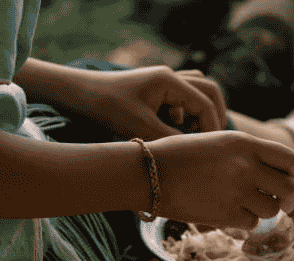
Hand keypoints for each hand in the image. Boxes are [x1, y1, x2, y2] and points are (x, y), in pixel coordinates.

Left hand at [89, 66, 227, 139]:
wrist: (78, 94)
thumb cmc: (106, 108)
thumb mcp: (141, 129)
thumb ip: (172, 140)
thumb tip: (196, 152)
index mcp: (169, 80)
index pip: (205, 103)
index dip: (212, 127)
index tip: (210, 149)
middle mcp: (170, 76)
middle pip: (210, 90)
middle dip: (215, 115)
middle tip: (213, 139)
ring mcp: (163, 79)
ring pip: (199, 89)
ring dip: (203, 110)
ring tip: (198, 132)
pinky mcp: (155, 87)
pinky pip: (184, 93)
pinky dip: (188, 109)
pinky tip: (176, 125)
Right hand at [147, 130, 293, 228]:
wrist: (148, 173)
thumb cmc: (179, 155)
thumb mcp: (218, 140)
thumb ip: (247, 153)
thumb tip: (273, 172)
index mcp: (245, 143)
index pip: (289, 159)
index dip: (292, 173)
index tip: (287, 180)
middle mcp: (246, 166)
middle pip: (287, 187)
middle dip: (289, 199)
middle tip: (285, 205)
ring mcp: (237, 191)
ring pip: (272, 209)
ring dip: (266, 211)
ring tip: (250, 207)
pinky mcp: (225, 214)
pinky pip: (252, 223)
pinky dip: (247, 222)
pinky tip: (233, 214)